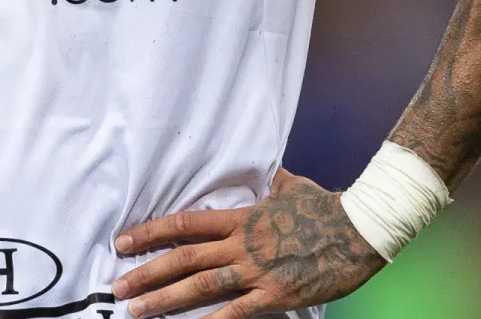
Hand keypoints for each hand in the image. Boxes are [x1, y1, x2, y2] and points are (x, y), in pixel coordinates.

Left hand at [111, 169, 384, 318]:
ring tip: (137, 310)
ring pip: (201, 286)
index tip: (123, 241)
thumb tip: (267, 175)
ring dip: (165, 299)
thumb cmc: (326, 206)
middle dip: (147, 272)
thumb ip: (271, 184)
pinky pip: (236, 312)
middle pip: (183, 258)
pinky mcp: (275, 294)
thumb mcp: (292, 186)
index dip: (151, 232)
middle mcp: (241, 244)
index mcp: (241, 217)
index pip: (185, 224)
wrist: (361, 228)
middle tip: (119, 286)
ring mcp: (257, 271)